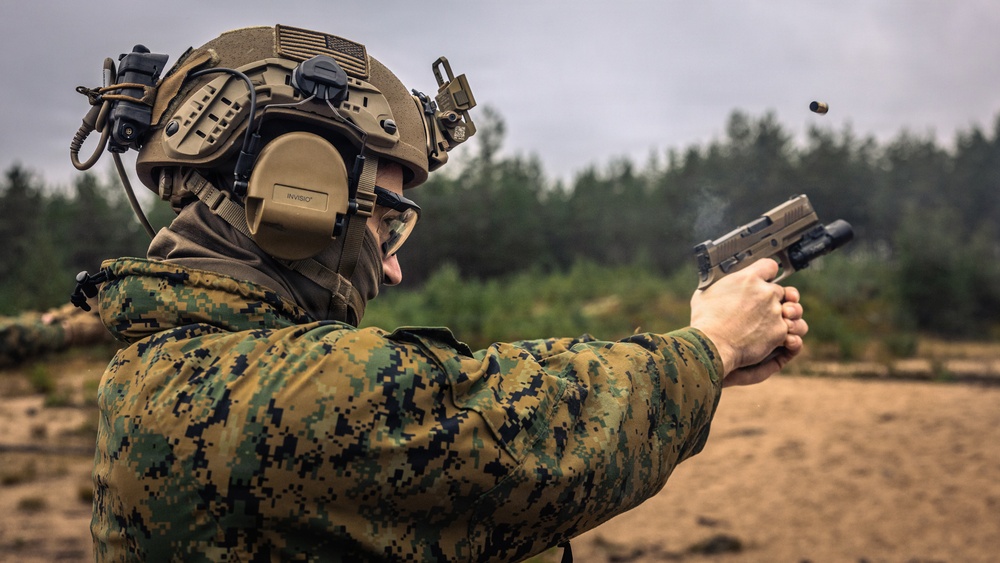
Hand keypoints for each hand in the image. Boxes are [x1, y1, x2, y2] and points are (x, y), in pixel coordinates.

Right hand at [689, 260, 807, 385]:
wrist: (711, 346)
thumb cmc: (705, 322)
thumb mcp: (706, 294)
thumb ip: (720, 286)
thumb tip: (718, 286)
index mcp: (748, 279)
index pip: (770, 266)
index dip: (768, 273)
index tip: (766, 278)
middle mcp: (765, 293)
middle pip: (780, 290)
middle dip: (773, 299)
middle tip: (764, 308)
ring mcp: (775, 312)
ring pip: (793, 310)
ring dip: (787, 315)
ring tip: (778, 322)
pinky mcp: (780, 331)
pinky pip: (792, 331)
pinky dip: (786, 336)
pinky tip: (779, 339)